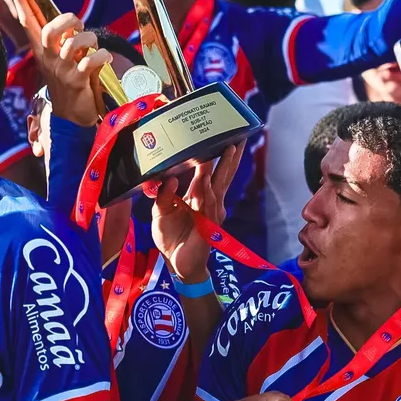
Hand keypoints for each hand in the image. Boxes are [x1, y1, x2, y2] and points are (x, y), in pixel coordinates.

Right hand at [8, 0, 110, 126]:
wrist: (72, 116)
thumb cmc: (70, 80)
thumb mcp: (63, 57)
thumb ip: (64, 39)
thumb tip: (71, 22)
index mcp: (42, 50)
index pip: (28, 21)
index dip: (22, 0)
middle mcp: (49, 59)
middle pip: (50, 30)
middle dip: (68, 21)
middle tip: (79, 26)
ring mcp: (62, 71)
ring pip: (73, 44)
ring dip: (90, 40)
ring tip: (95, 47)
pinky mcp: (77, 82)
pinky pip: (90, 62)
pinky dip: (102, 56)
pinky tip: (106, 59)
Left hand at [149, 142, 243, 281]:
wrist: (176, 264)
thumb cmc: (172, 237)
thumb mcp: (161, 211)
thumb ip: (163, 194)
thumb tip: (169, 178)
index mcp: (199, 196)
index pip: (211, 172)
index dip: (218, 156)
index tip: (224, 137)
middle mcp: (210, 202)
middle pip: (223, 176)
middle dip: (231, 157)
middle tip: (238, 137)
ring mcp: (211, 214)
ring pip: (217, 187)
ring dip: (221, 168)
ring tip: (226, 149)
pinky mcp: (208, 227)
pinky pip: (208, 206)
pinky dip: (206, 193)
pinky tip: (205, 181)